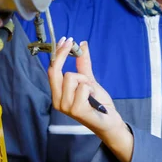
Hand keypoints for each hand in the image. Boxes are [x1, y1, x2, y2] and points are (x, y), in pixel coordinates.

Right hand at [48, 37, 133, 161]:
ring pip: (71, 77)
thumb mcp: (89, 80)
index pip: (52, 71)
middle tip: (71, 42)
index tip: (64, 40)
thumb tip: (82, 44)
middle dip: (63, 54)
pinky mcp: (76, 110)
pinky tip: (93, 98)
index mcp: (58, 94)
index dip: (57, 54)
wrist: (109, 121)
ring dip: (85, 80)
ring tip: (90, 91)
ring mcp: (66, 106)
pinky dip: (91, 89)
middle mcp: (58, 101)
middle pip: (55, 71)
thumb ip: (83, 64)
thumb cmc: (97, 103)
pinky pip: (82, 87)